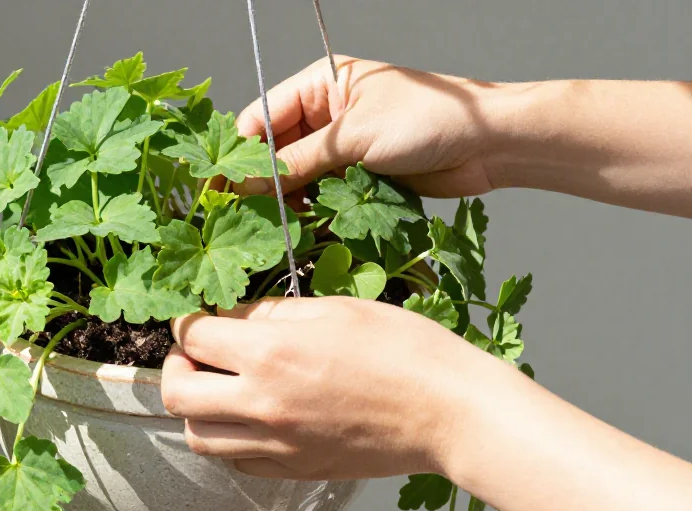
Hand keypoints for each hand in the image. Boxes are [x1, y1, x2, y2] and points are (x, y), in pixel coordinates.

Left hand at [160, 297, 508, 480]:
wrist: (451, 412)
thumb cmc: (406, 350)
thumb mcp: (336, 309)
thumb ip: (275, 313)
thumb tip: (237, 317)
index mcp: (270, 352)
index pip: (192, 337)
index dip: (187, 321)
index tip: (196, 318)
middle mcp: (262, 403)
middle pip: (176, 393)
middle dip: (176, 366)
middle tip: (197, 354)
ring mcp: (277, 445)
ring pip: (198, 437)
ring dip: (197, 409)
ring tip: (220, 389)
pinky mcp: (295, 470)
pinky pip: (236, 463)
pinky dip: (229, 440)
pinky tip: (251, 418)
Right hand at [235, 55, 504, 198]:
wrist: (490, 144)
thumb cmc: (432, 118)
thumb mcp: (354, 137)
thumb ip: (297, 161)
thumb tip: (248, 182)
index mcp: (323, 84)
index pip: (262, 117)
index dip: (241, 152)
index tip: (222, 186)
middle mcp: (328, 112)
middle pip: (275, 149)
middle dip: (262, 180)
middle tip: (244, 212)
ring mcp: (344, 145)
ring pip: (297, 175)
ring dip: (287, 198)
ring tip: (277, 222)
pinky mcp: (360, 174)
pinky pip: (323, 193)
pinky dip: (312, 208)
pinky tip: (304, 223)